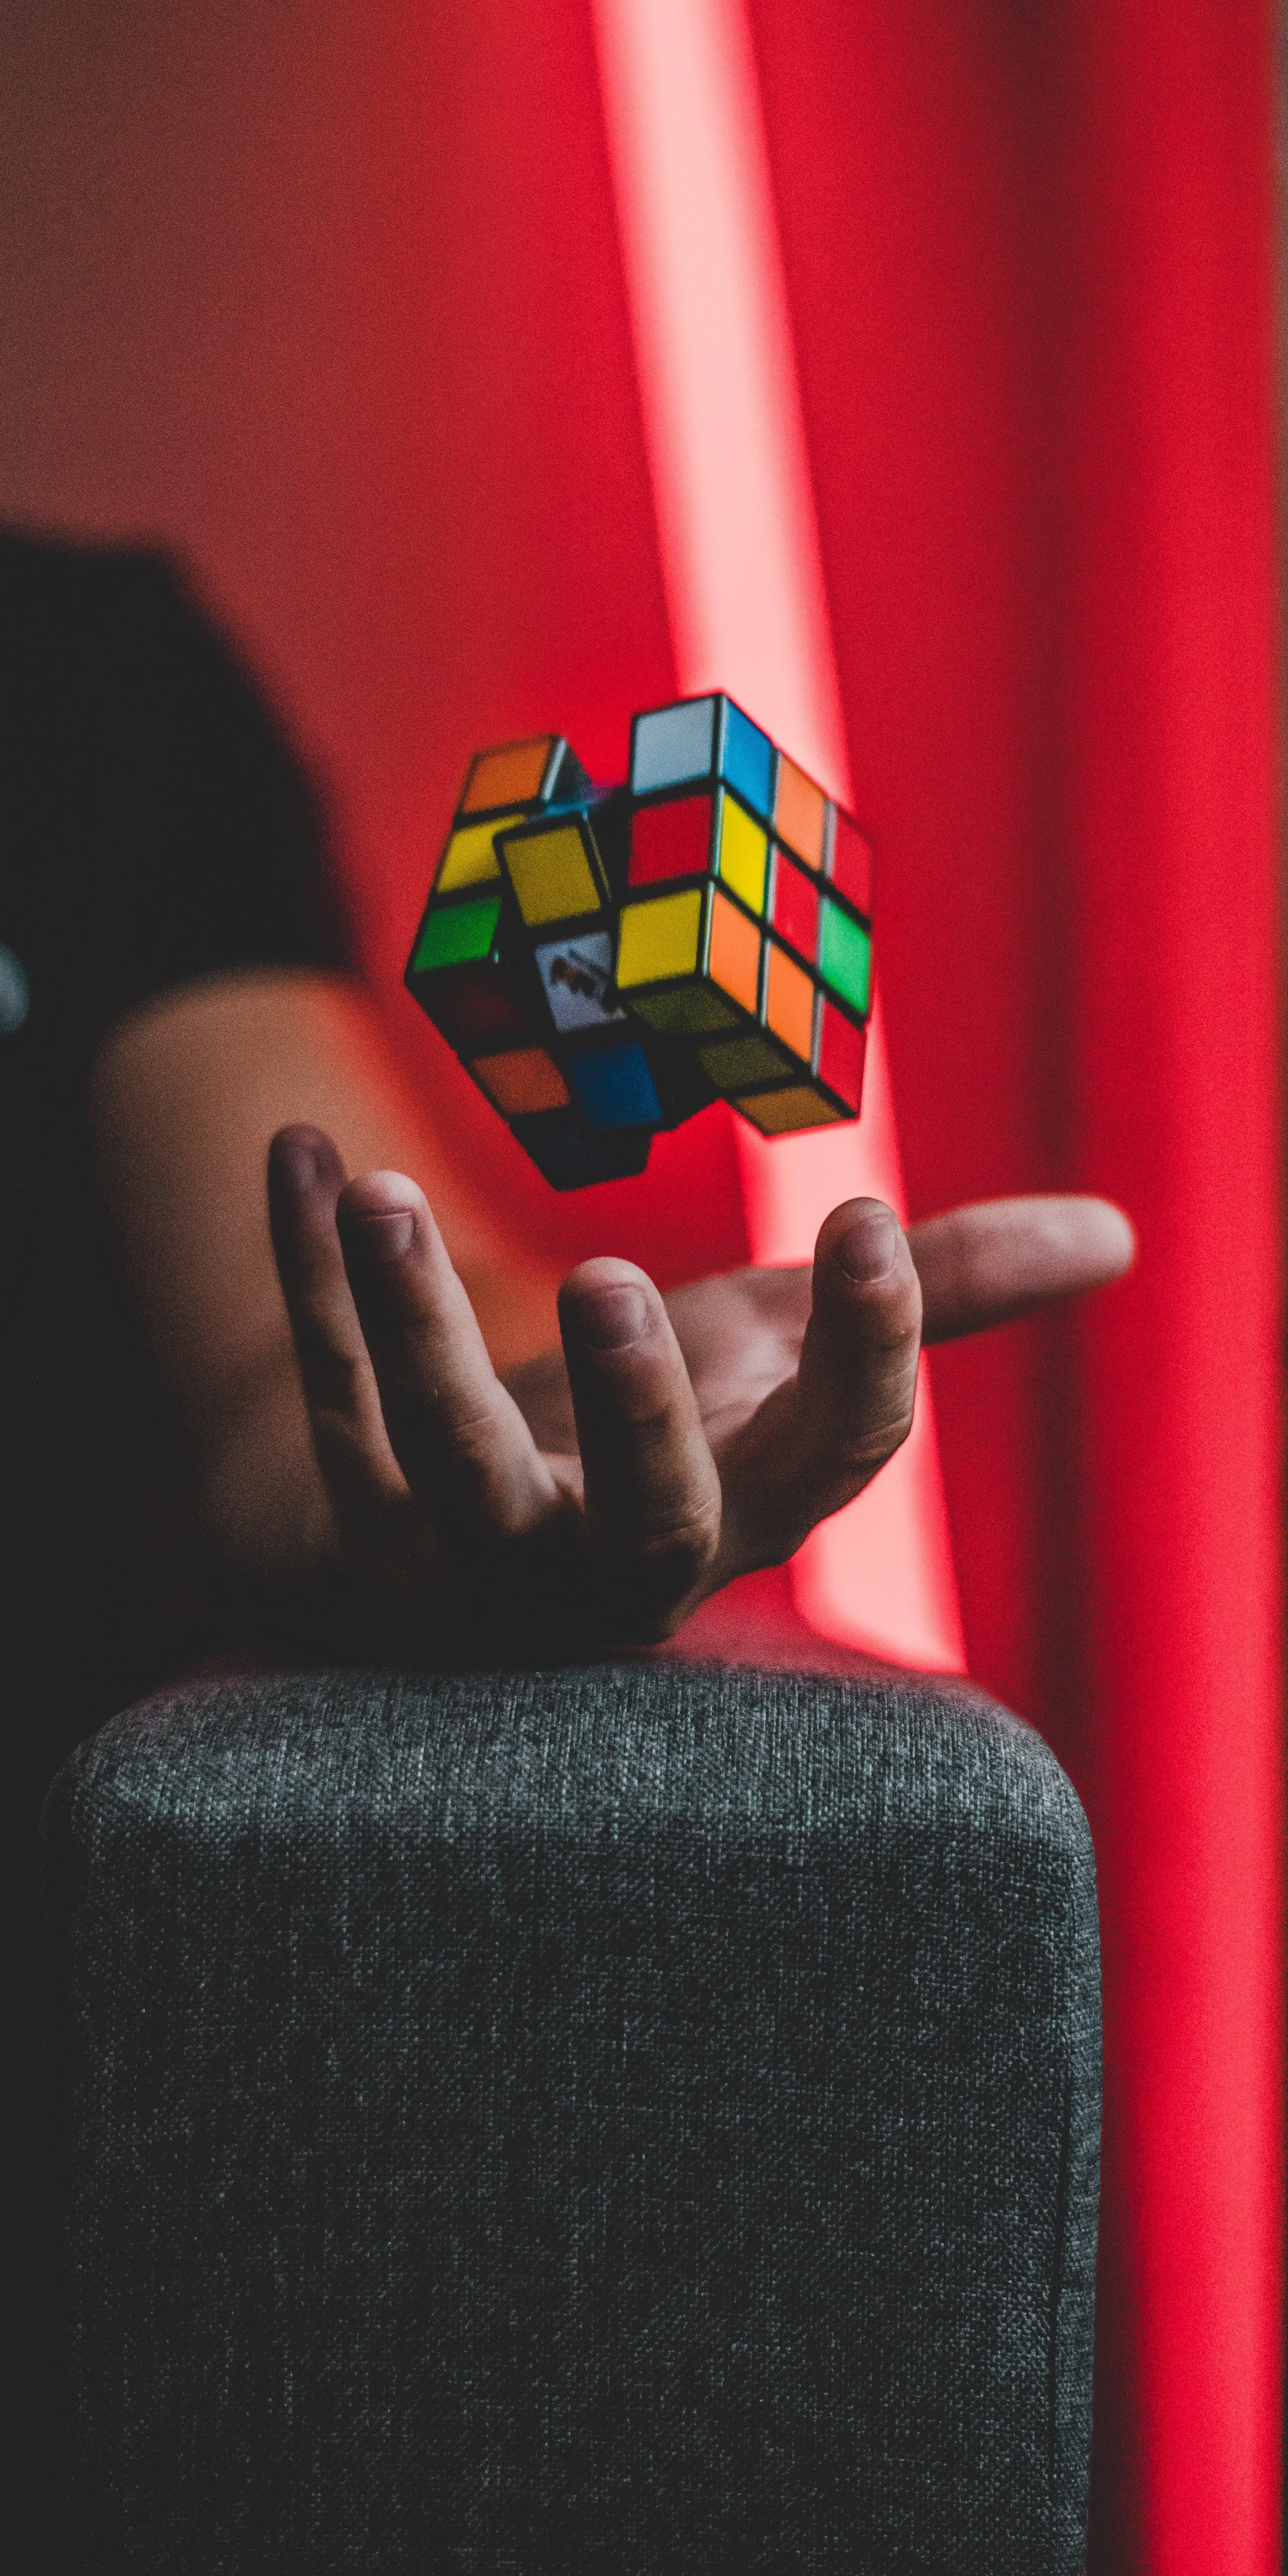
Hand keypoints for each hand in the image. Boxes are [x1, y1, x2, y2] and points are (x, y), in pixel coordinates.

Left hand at [268, 1125, 1132, 1657]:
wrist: (467, 1513)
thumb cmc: (655, 1423)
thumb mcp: (781, 1351)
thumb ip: (930, 1296)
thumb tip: (1111, 1235)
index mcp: (742, 1511)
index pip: (833, 1462)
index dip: (867, 1353)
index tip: (868, 1219)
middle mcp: (614, 1562)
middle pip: (640, 1527)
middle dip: (635, 1413)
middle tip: (615, 1280)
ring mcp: (471, 1556)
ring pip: (442, 1467)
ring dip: (411, 1328)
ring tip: (383, 1191)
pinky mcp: (355, 1517)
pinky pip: (326, 1399)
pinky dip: (302, 1277)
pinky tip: (297, 1150)